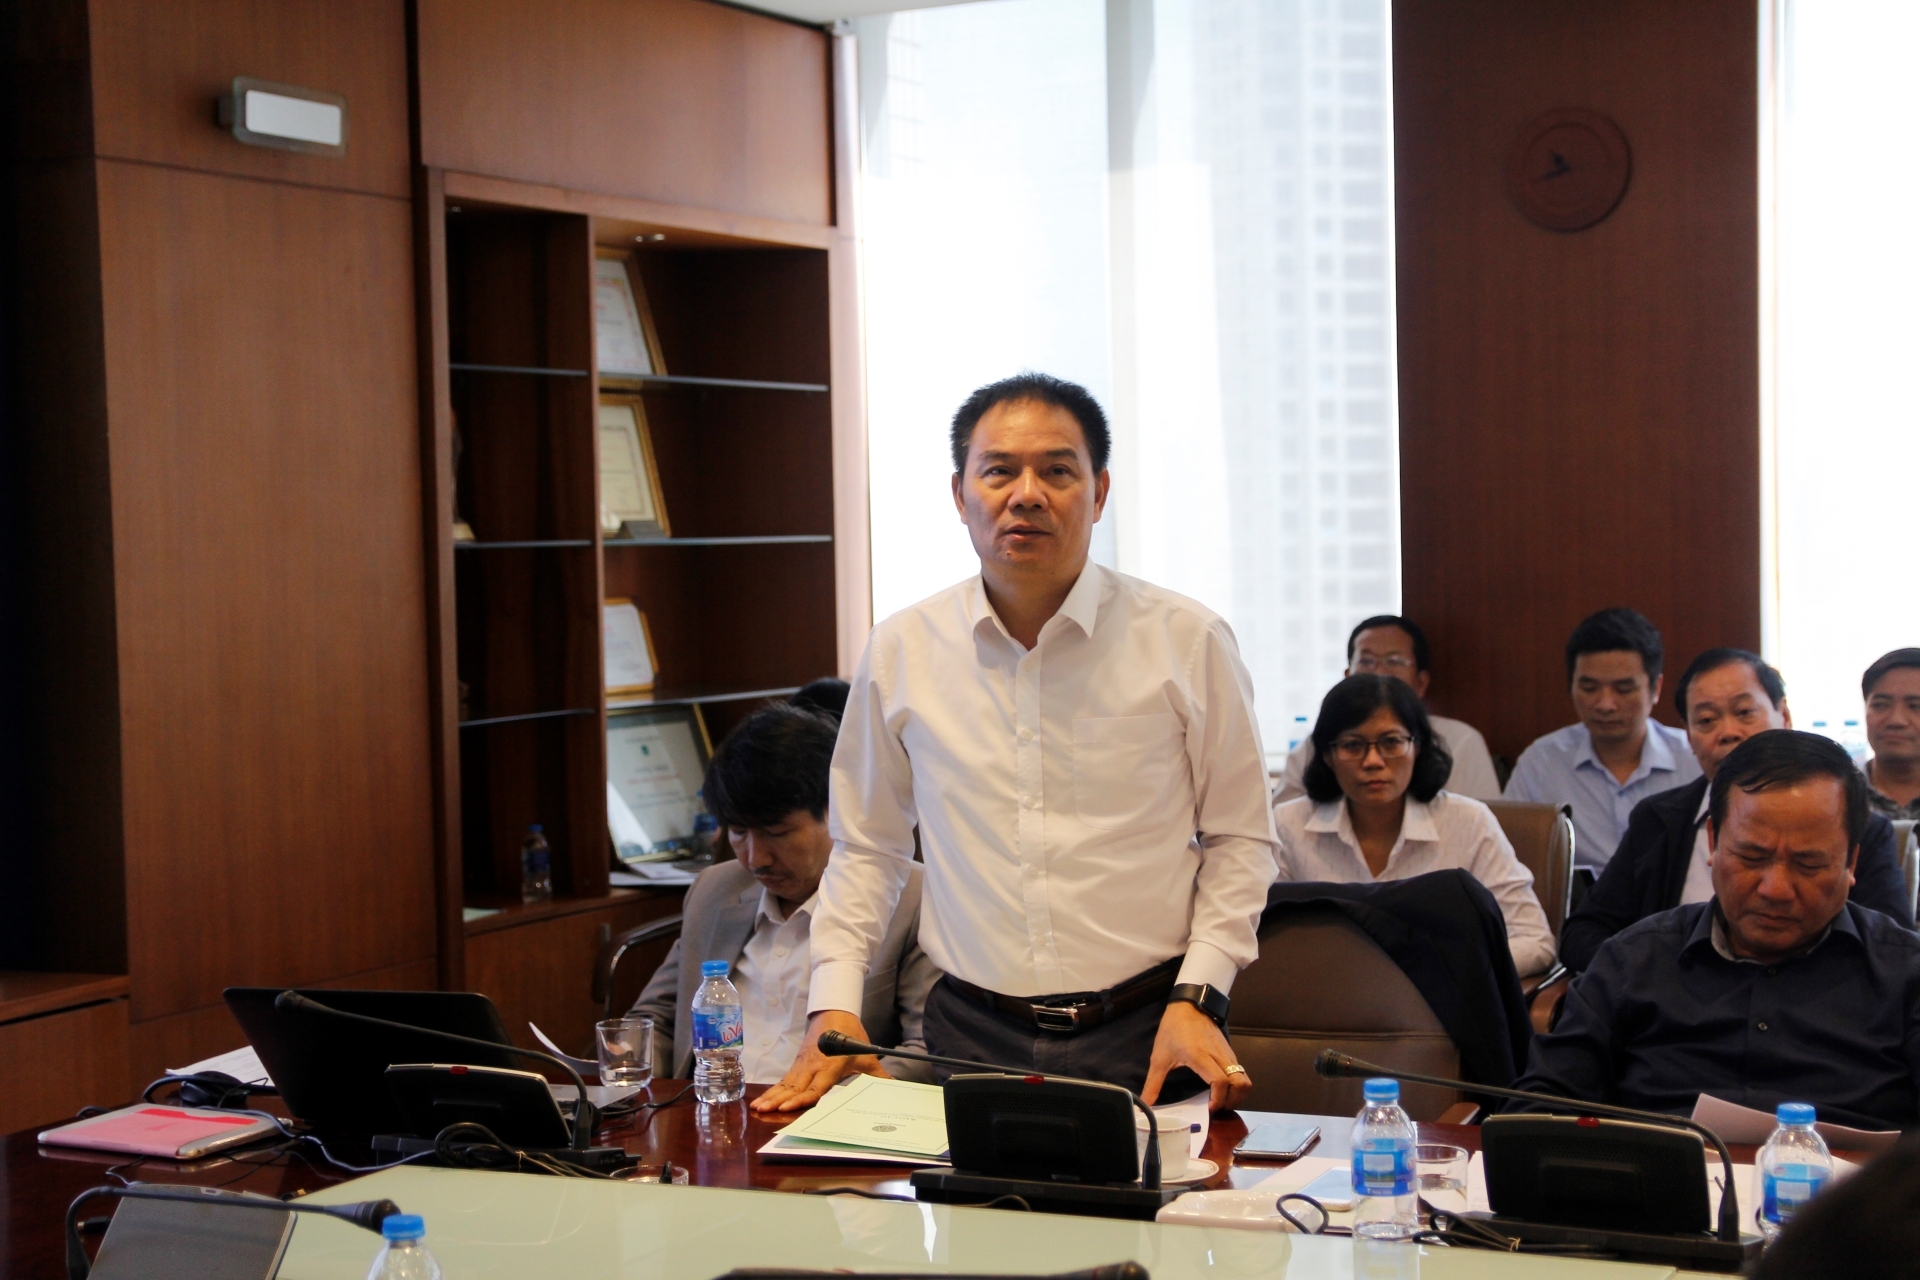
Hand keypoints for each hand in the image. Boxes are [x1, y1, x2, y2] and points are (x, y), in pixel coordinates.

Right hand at [750, 1010, 888, 1113]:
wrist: (834, 1011)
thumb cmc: (851, 1034)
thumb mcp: (866, 1054)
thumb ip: (879, 1074)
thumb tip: (895, 1088)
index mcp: (829, 1065)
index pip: (815, 1086)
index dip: (801, 1098)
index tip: (787, 1107)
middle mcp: (812, 1065)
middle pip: (794, 1086)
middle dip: (778, 1100)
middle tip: (764, 1111)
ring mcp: (803, 1064)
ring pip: (786, 1083)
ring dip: (771, 1096)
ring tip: (757, 1108)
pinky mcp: (798, 1064)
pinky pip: (784, 1080)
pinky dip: (773, 1090)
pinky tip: (762, 1101)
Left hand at [1142, 1000, 1249, 1110]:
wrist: (1189, 1005)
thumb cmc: (1173, 1029)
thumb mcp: (1159, 1057)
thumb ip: (1153, 1082)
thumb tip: (1145, 1103)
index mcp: (1201, 1057)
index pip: (1220, 1082)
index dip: (1218, 1099)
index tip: (1208, 1109)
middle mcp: (1219, 1056)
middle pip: (1240, 1084)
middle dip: (1233, 1101)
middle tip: (1218, 1108)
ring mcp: (1227, 1053)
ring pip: (1244, 1078)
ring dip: (1237, 1094)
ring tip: (1221, 1100)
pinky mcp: (1230, 1051)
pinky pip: (1240, 1072)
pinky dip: (1236, 1084)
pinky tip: (1221, 1088)